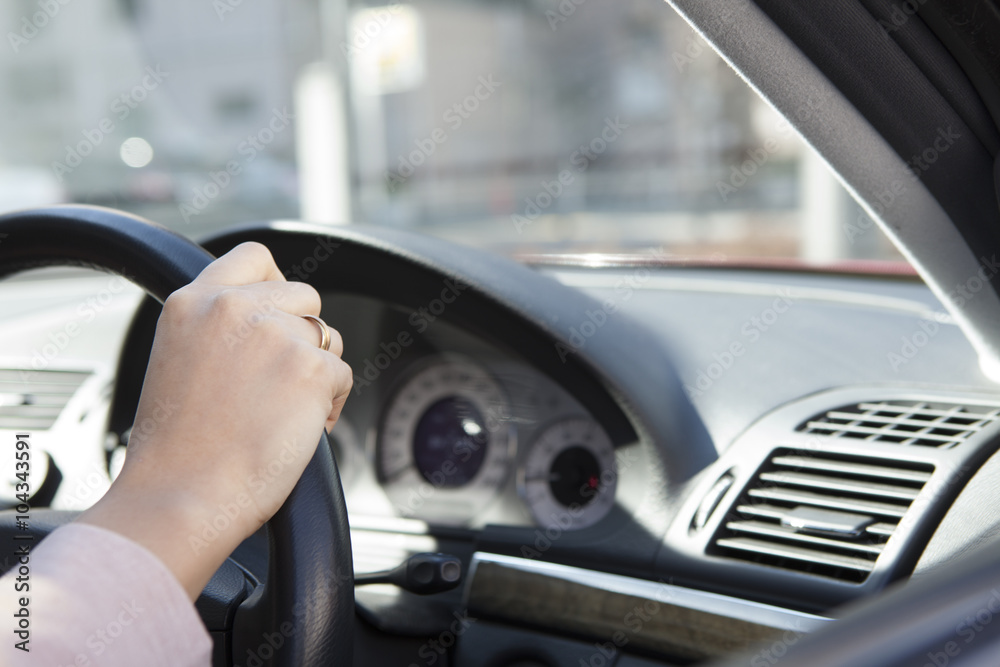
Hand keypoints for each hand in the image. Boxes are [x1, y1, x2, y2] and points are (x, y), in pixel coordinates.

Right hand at [78, 242, 352, 598]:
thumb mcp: (178, 359)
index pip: (255, 257)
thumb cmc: (178, 448)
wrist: (182, 497)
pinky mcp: (312, 368)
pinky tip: (299, 430)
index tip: (277, 314)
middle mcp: (234, 308)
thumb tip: (271, 315)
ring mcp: (276, 335)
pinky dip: (331, 404)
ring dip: (318, 369)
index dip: (276, 284)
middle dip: (303, 334)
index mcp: (194, 302)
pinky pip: (343, 374)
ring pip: (327, 336)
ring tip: (285, 410)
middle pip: (305, 296)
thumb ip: (218, 326)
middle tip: (280, 381)